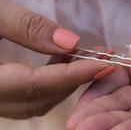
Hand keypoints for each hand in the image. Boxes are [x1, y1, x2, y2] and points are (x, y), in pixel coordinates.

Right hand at [0, 0, 113, 118]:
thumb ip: (26, 27)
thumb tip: (72, 42)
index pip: (36, 86)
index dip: (73, 75)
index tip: (105, 63)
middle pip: (39, 99)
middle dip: (74, 79)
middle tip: (102, 57)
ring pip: (34, 102)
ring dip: (64, 81)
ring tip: (86, 56)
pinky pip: (25, 96)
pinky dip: (48, 81)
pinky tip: (60, 60)